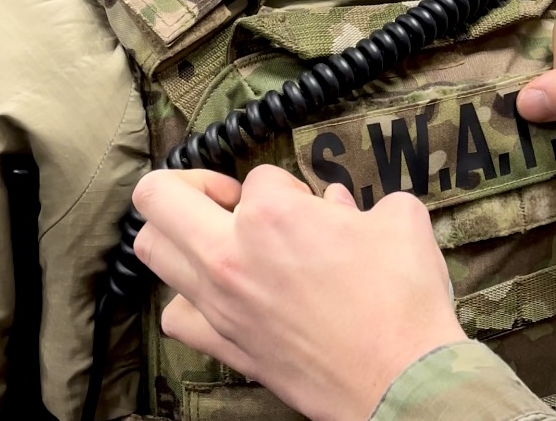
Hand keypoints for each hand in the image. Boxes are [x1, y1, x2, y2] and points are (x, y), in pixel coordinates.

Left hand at [133, 166, 466, 420]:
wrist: (403, 379)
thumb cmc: (402, 300)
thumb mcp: (399, 219)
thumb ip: (360, 201)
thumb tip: (335, 206)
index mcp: (272, 213)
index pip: (259, 175)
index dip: (288, 186)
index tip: (310, 207)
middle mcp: (231, 254)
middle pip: (158, 195)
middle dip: (192, 183)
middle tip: (232, 199)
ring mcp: (220, 303)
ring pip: (152, 251)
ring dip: (179, 233)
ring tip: (219, 239)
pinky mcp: (224, 345)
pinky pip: (175, 315)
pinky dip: (187, 298)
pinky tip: (219, 293)